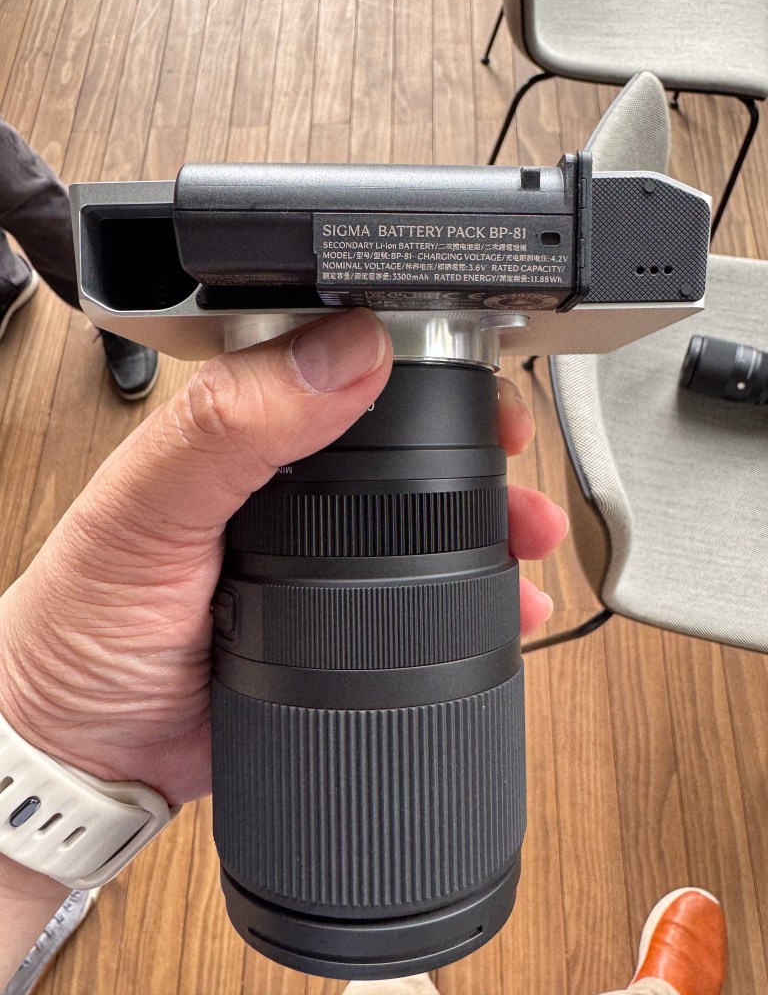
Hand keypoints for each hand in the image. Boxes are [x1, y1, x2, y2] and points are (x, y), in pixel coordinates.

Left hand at [0, 310, 566, 807]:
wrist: (86, 752)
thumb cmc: (84, 626)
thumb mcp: (146, 510)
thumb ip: (229, 425)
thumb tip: (341, 354)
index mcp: (236, 430)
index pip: (330, 359)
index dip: (407, 349)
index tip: (470, 364)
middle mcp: (278, 484)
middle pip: (396, 440)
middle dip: (471, 443)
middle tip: (514, 453)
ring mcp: (312, 554)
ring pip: (420, 517)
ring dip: (486, 518)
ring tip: (525, 534)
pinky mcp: (334, 619)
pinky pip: (417, 596)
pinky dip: (472, 597)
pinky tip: (498, 602)